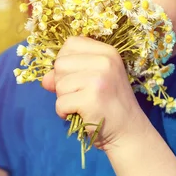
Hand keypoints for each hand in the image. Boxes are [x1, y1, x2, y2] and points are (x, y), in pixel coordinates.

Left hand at [41, 36, 148, 150]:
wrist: (130, 132)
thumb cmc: (109, 105)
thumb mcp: (94, 81)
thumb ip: (68, 74)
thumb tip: (45, 79)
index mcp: (107, 52)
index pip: (71, 43)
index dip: (65, 60)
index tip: (75, 76)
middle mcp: (105, 61)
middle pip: (61, 64)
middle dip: (63, 82)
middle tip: (80, 94)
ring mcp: (99, 79)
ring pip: (59, 84)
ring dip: (64, 99)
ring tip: (82, 105)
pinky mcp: (91, 99)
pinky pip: (60, 103)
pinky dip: (64, 113)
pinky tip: (81, 115)